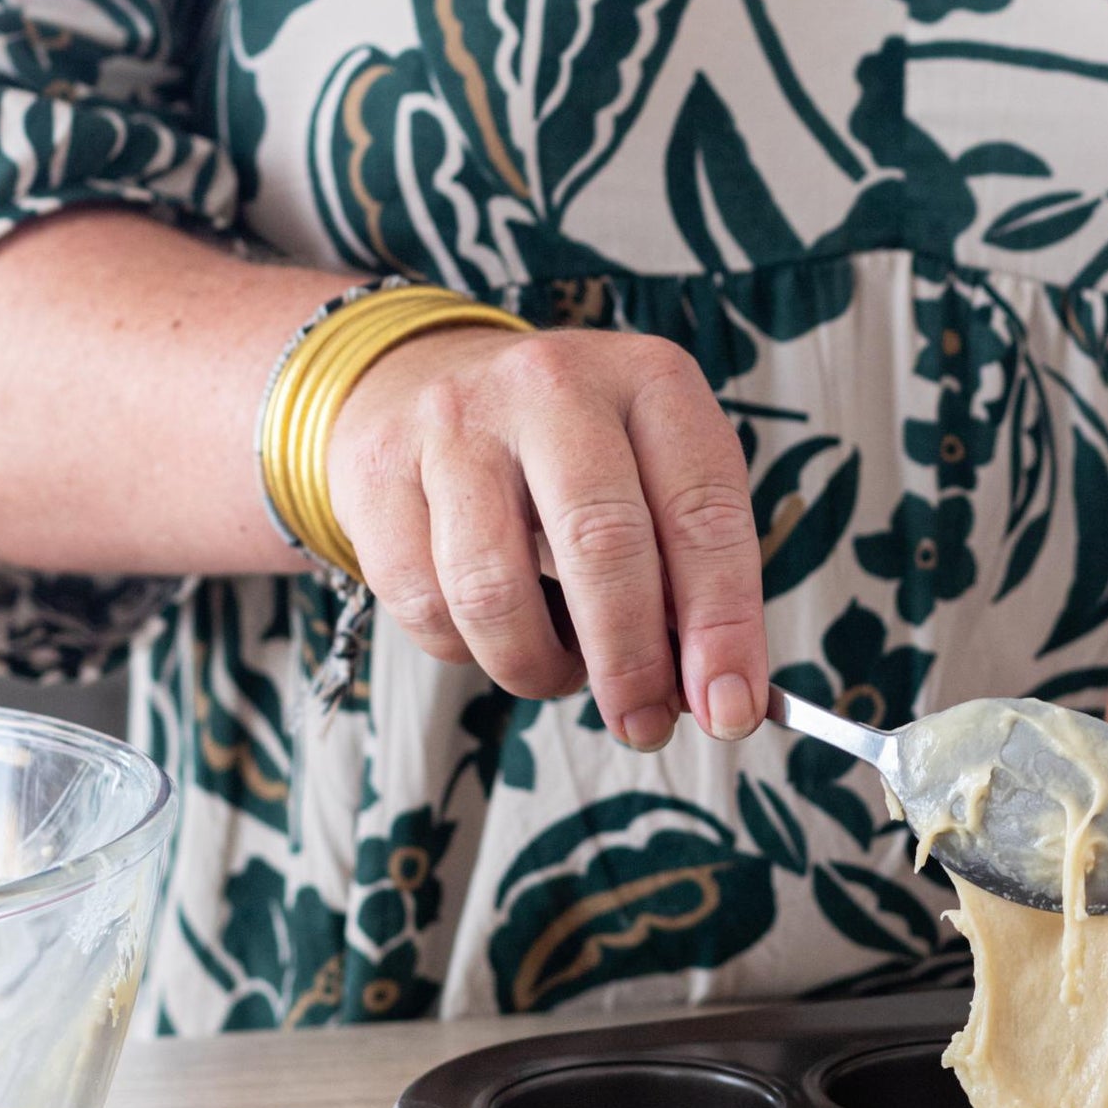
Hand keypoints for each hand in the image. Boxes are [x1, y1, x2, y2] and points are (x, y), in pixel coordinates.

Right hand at [326, 325, 764, 748]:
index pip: (703, 515)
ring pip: (495, 591)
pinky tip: (495, 633)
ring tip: (563, 670)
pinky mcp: (376, 473)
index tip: (730, 709)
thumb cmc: (566, 455)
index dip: (723, 625)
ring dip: (539, 667)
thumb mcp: (650, 476)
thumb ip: (686, 574)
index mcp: (651, 382)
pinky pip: (425, 606)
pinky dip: (468, 652)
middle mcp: (554, 386)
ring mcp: (455, 424)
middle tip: (645, 725)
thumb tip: (710, 692)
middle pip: (601, 545)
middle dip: (631, 663)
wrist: (418, 382)